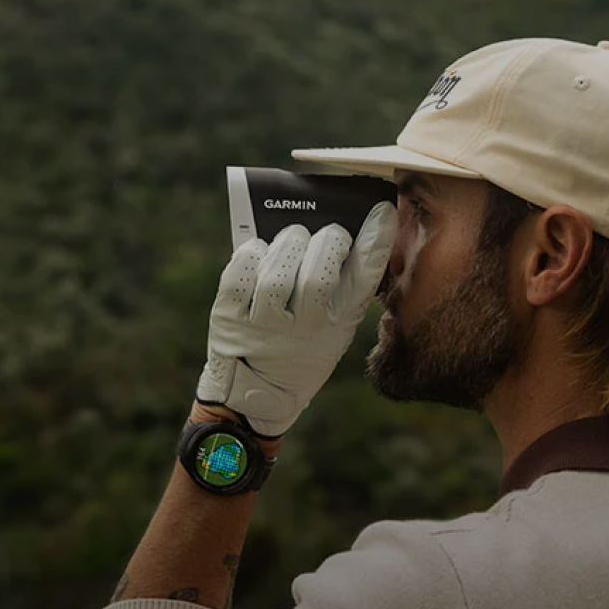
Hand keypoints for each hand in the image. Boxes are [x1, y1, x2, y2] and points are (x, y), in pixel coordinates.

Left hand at [196, 201, 397, 437]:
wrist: (253, 396)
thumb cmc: (298, 351)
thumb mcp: (333, 331)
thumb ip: (343, 289)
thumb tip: (350, 229)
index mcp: (335, 328)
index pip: (362, 280)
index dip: (375, 241)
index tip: (381, 212)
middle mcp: (300, 330)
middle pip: (317, 274)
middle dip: (326, 240)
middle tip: (326, 233)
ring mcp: (261, 326)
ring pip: (276, 272)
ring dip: (289, 242)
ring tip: (293, 237)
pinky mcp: (227, 318)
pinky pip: (238, 274)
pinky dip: (251, 253)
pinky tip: (259, 250)